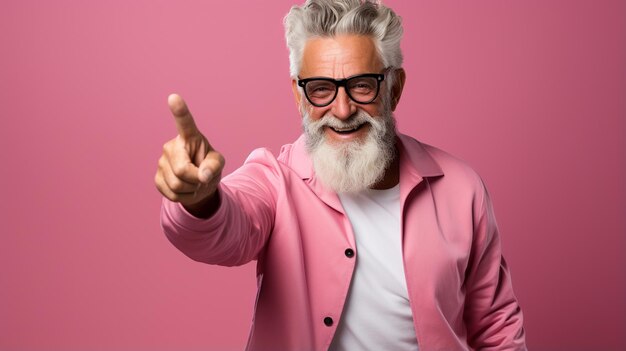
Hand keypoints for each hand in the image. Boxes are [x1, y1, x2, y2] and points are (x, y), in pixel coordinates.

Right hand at [155, 94, 224, 217]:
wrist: (198, 184)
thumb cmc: (208, 167)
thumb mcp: (218, 164)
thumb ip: (214, 166)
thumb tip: (203, 175)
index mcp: (189, 137)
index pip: (184, 122)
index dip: (179, 110)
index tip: (174, 97)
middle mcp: (171, 146)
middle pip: (183, 171)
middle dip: (197, 180)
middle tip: (202, 178)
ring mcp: (162, 162)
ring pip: (177, 185)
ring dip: (192, 189)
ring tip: (194, 183)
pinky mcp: (157, 177)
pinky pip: (171, 194)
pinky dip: (184, 197)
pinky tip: (186, 189)